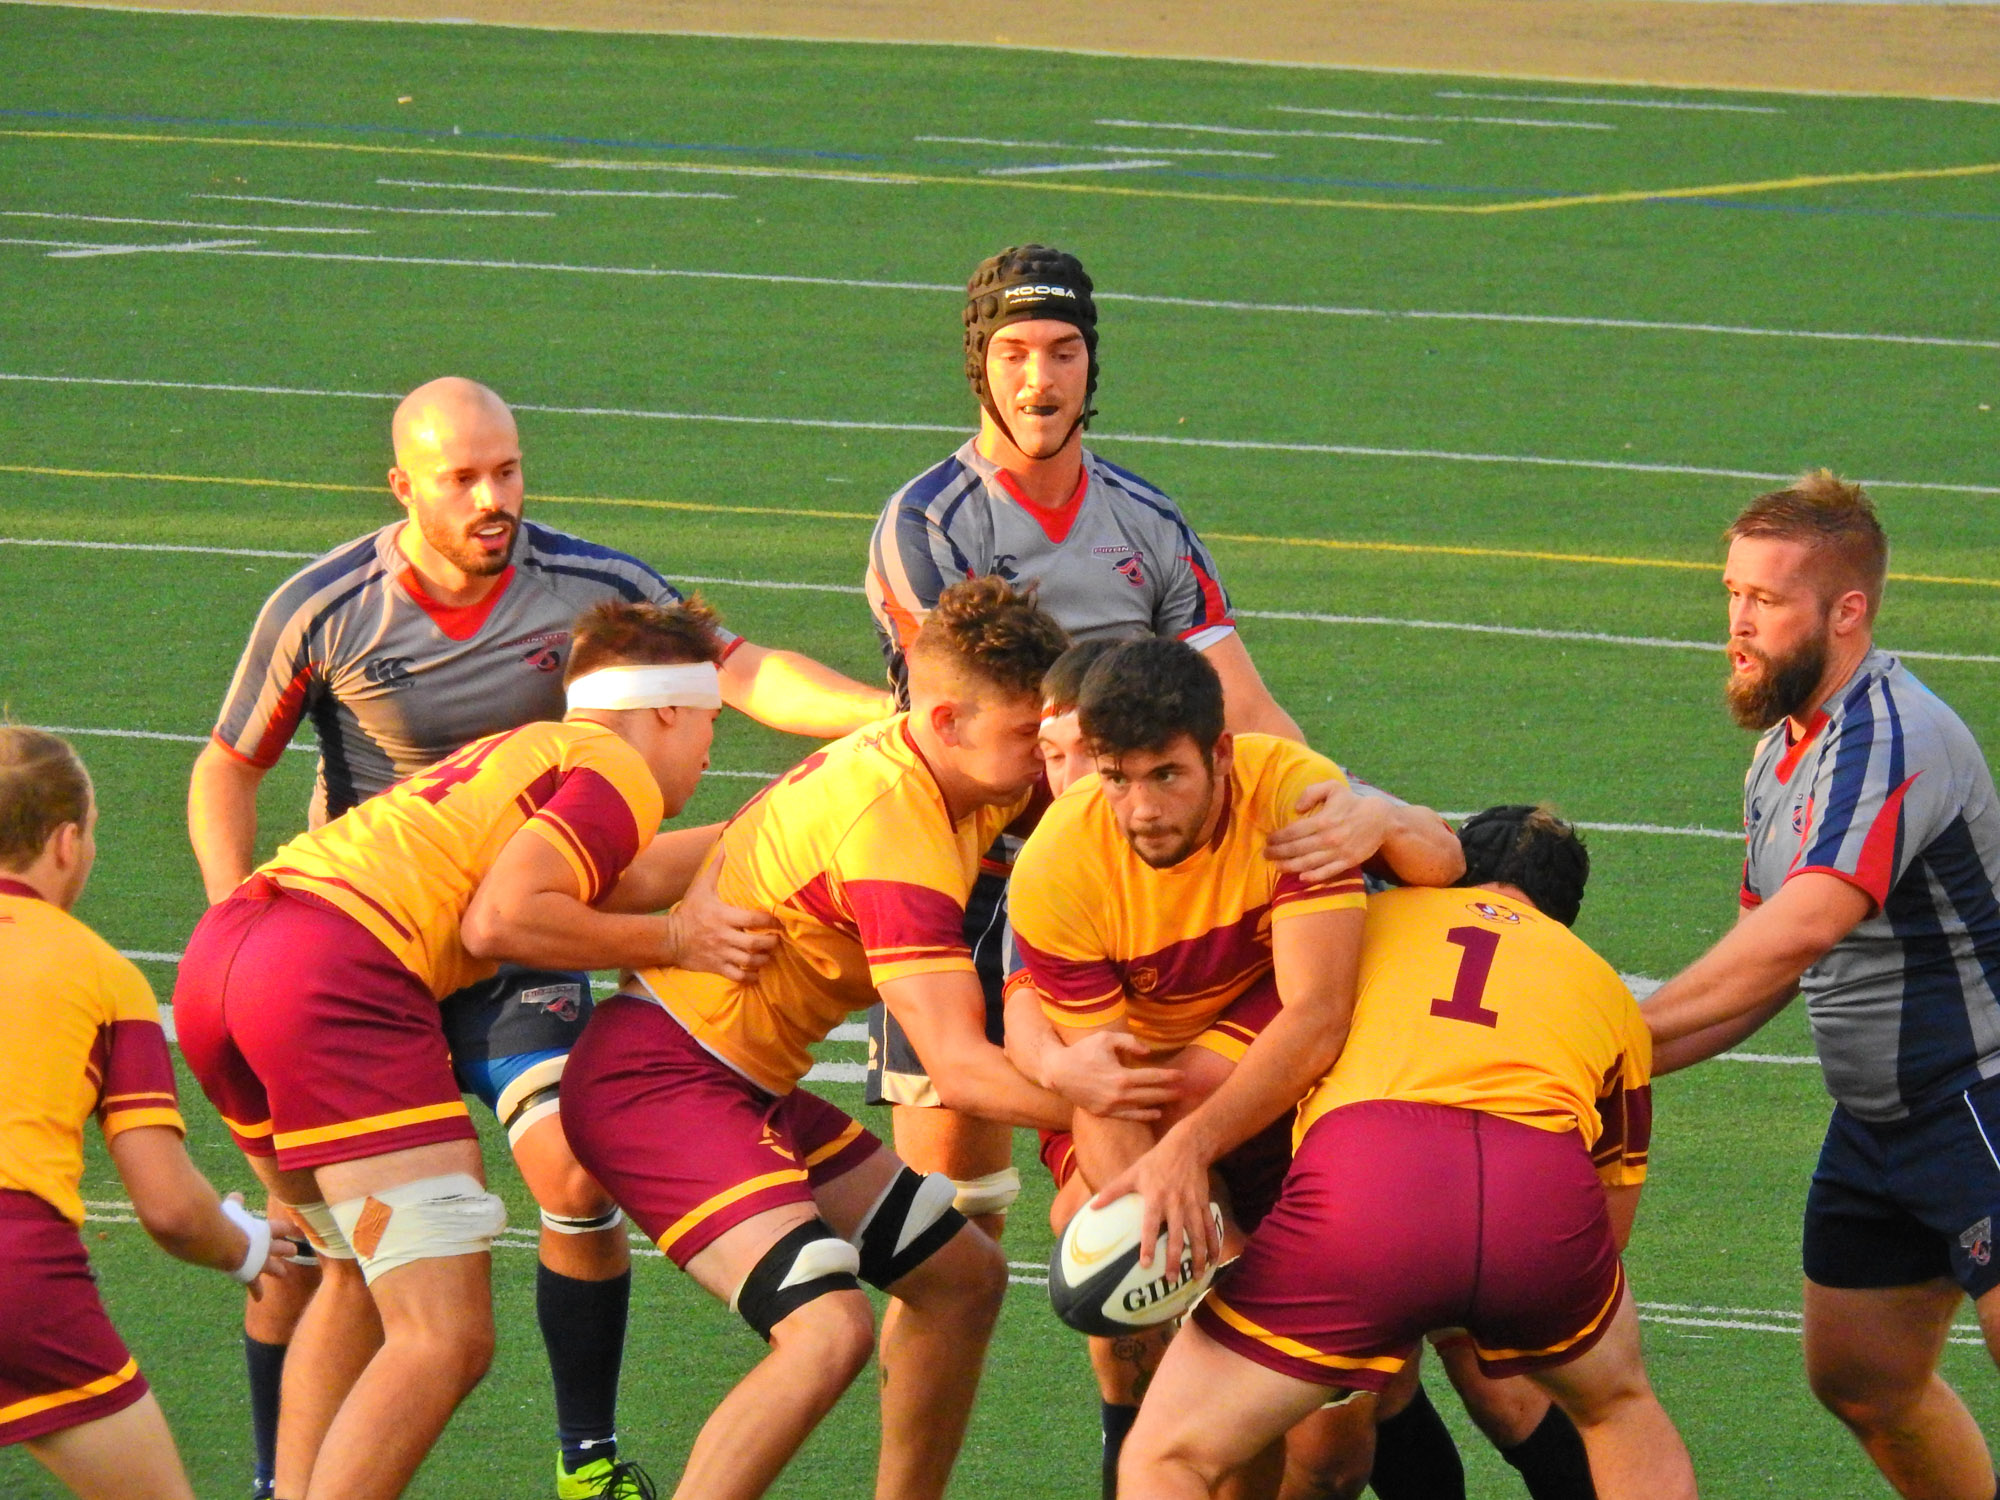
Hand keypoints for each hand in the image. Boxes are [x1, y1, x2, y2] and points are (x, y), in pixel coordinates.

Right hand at [223, 1192, 297, 1299]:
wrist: (224, 1244)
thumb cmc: (228, 1223)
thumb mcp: (232, 1210)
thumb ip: (236, 1204)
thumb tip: (236, 1196)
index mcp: (264, 1229)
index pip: (280, 1228)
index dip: (287, 1229)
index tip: (294, 1231)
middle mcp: (266, 1246)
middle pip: (281, 1248)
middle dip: (287, 1250)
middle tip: (293, 1251)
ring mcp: (260, 1262)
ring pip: (273, 1267)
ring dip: (278, 1270)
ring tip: (283, 1273)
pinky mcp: (250, 1275)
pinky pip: (255, 1285)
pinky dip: (257, 1292)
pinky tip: (259, 1298)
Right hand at [667, 852, 779, 980]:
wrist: (669, 938)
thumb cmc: (690, 911)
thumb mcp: (702, 887)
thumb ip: (717, 868)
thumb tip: (726, 844)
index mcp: (723, 916)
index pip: (754, 920)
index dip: (771, 921)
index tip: (779, 921)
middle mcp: (724, 936)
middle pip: (755, 943)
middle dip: (771, 943)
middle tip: (776, 939)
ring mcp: (720, 953)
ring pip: (749, 961)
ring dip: (763, 960)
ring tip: (767, 954)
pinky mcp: (716, 967)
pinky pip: (737, 976)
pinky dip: (750, 977)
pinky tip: (756, 972)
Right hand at [1046, 1032, 1180, 1120]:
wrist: (1058, 1072)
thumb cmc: (1082, 1051)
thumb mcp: (1106, 1039)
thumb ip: (1129, 1042)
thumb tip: (1148, 1053)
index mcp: (1121, 1075)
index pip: (1152, 1077)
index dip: (1169, 1076)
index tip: (1183, 1075)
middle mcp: (1118, 1094)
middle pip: (1151, 1094)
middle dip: (1170, 1092)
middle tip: (1186, 1090)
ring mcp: (1111, 1106)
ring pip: (1142, 1106)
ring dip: (1160, 1103)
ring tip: (1175, 1100)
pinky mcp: (1103, 1112)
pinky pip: (1129, 1116)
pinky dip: (1144, 1115)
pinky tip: (1156, 1113)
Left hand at [1093, 1125, 1220, 1275]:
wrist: (1187, 1147)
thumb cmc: (1155, 1161)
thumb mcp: (1132, 1173)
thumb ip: (1112, 1191)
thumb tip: (1092, 1207)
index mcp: (1156, 1197)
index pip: (1151, 1225)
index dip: (1148, 1244)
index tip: (1146, 1264)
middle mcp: (1175, 1204)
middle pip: (1176, 1235)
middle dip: (1174, 1258)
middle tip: (1170, 1279)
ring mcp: (1192, 1205)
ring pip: (1197, 1235)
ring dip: (1197, 1257)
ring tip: (1196, 1277)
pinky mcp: (1205, 1204)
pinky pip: (1210, 1227)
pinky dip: (1213, 1244)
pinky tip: (1213, 1260)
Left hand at [1265, 779, 1385, 882]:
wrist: (1380, 819)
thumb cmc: (1352, 802)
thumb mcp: (1332, 788)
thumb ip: (1311, 792)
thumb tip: (1296, 809)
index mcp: (1324, 820)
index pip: (1294, 832)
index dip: (1278, 837)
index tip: (1269, 839)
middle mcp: (1329, 838)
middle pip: (1297, 849)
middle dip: (1278, 853)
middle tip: (1266, 854)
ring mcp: (1339, 852)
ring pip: (1309, 863)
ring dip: (1290, 866)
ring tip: (1276, 866)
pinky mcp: (1347, 862)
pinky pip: (1327, 872)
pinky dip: (1313, 877)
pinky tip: (1300, 878)